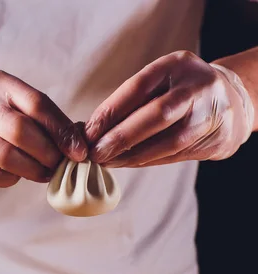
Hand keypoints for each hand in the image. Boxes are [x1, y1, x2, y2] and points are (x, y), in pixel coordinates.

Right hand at [0, 66, 87, 186]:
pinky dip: (9, 178)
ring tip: (42, 174)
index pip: (36, 103)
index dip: (62, 130)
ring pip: (6, 155)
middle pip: (22, 130)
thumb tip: (75, 139)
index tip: (78, 151)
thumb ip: (30, 112)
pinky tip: (14, 176)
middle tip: (59, 165)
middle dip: (48, 153)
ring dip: (32, 169)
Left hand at [85, 51, 254, 167]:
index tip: (88, 132)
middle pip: (158, 114)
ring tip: (107, 161)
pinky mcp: (217, 139)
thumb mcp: (158, 81)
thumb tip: (90, 129)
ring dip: (133, 155)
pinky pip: (175, 155)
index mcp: (177, 64)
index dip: (110, 112)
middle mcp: (198, 87)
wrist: (230, 101)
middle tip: (96, 153)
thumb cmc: (178, 90)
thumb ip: (129, 101)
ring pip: (169, 141)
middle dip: (122, 137)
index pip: (138, 87)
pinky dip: (147, 161)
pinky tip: (126, 163)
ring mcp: (211, 114)